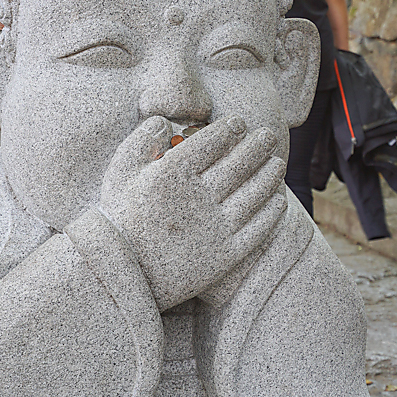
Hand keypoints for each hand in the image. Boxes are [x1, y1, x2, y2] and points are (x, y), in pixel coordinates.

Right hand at [98, 115, 286, 309]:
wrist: (122, 274)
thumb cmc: (120, 219)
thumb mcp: (119, 173)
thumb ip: (141, 140)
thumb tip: (166, 122)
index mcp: (170, 175)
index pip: (211, 141)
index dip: (230, 128)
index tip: (238, 123)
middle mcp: (196, 199)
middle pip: (239, 163)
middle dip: (258, 145)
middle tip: (267, 135)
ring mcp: (213, 229)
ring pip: (254, 193)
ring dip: (270, 174)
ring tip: (277, 163)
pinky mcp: (224, 256)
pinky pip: (257, 229)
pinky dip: (271, 212)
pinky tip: (277, 200)